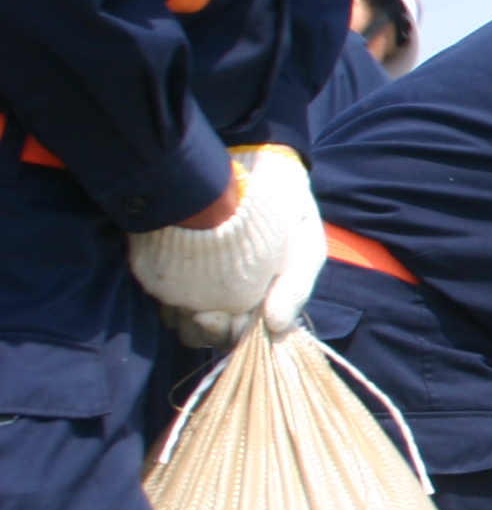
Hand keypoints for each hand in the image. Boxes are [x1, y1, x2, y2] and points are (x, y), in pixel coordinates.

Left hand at [130, 145, 306, 342]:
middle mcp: (236, 303)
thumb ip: (295, 287)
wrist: (259, 169)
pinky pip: (167, 301)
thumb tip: (276, 326)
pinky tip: (172, 284)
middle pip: (213, 337)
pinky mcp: (181, 273)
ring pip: (187, 325)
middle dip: (208, 331)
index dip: (232, 337)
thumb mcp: (306, 248)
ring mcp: (207, 290)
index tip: (221, 319)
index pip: (246, 339)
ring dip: (185, 319)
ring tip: (186, 299)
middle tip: (201, 313)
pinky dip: (168, 299)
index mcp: (267, 305)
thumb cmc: (290, 214)